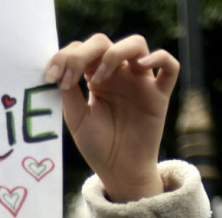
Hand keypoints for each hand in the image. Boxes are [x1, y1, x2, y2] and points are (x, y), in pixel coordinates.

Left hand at [46, 34, 179, 201]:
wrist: (118, 170)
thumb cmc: (97, 145)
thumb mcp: (76, 118)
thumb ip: (69, 93)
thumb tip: (61, 68)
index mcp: (95, 77)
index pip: (81, 50)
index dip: (65, 57)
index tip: (51, 77)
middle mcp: (117, 75)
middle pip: (103, 42)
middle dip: (84, 53)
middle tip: (70, 76)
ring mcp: (140, 82)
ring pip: (136, 44)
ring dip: (114, 53)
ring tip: (98, 79)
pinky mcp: (159, 95)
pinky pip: (170, 67)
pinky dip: (160, 58)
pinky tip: (142, 66)